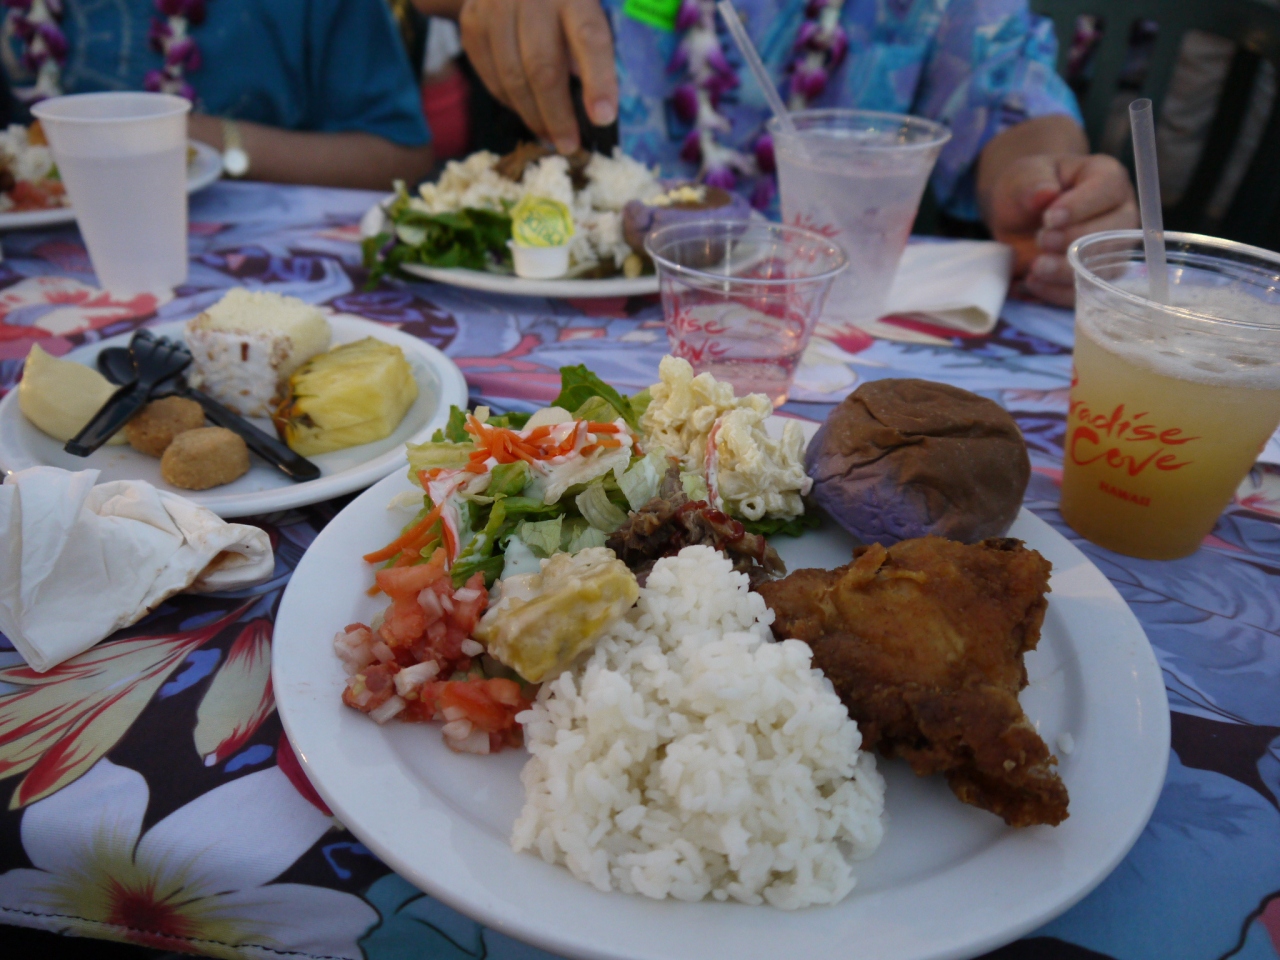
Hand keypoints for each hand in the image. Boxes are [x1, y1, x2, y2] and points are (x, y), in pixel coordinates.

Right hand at [459, 0, 617, 154]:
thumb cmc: (563, 0)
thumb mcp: (589, 8)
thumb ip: (592, 49)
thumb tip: (595, 108)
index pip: (589, 37)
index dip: (598, 81)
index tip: (603, 118)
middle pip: (542, 67)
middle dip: (558, 115)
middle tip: (569, 146)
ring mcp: (495, 7)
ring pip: (511, 77)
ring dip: (532, 116)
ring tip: (549, 135)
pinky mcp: (472, 23)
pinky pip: (489, 76)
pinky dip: (509, 101)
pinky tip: (526, 110)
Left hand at [985, 153, 1137, 306]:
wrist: (1018, 216)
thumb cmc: (1028, 188)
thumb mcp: (1022, 177)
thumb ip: (1031, 183)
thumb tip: (1044, 194)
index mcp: (1107, 177)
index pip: (1108, 190)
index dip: (1080, 206)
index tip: (1048, 218)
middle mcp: (1121, 213)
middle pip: (1113, 233)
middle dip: (1074, 242)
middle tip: (1040, 241)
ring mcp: (1114, 248)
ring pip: (1104, 267)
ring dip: (1067, 271)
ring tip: (1034, 268)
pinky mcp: (1098, 276)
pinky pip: (1087, 291)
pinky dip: (1057, 292)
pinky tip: (1032, 283)